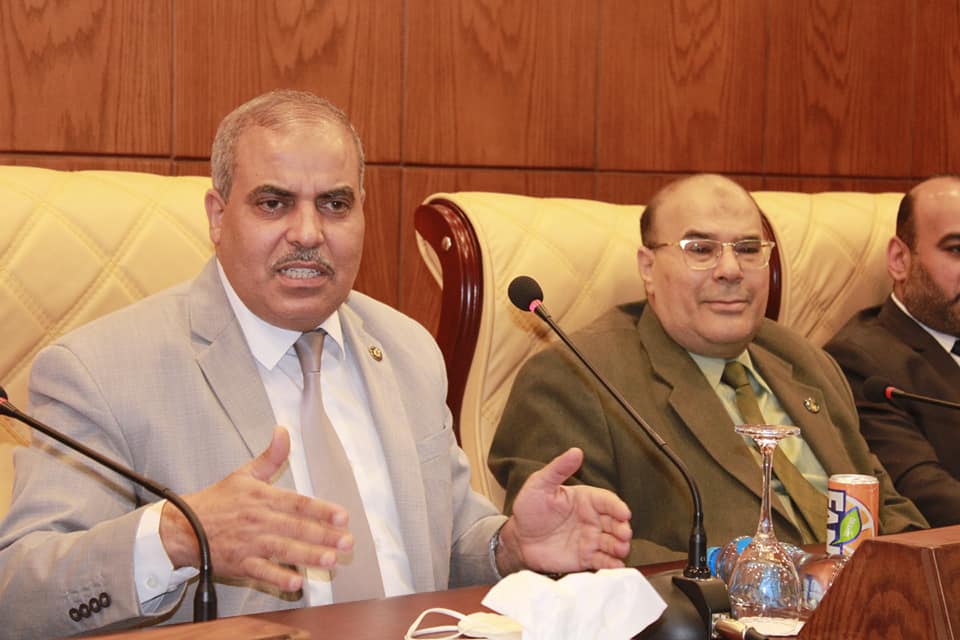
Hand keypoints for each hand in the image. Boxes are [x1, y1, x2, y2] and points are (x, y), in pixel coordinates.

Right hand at [159, 426, 352, 591]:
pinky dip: (278, 578)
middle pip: (296, 528)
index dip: (321, 510)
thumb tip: (284, 430)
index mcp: (262, 497)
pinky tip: (297, 584)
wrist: (182, 528)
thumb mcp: (243, 474)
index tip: (343, 516)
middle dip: (324, 536)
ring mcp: (249, 544)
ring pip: (283, 550)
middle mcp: (258, 520)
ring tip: (330, 560)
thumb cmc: (217, 501)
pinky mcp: (240, 564)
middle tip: (347, 542)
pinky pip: (262, 573)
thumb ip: (270, 456)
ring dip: (308, 556)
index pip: (298, 504)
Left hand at [495, 447, 631, 575]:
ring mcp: (590, 539)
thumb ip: (558, 469)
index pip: (607, 501)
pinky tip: (616, 566)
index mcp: (586, 499)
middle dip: (623, 528)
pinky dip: (612, 565)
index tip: (624, 513)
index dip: (617, 507)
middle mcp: (592, 519)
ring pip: (612, 543)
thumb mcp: (540, 484)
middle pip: (615, 523)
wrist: (518, 538)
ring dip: (620, 546)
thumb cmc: (529, 508)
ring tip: (621, 549)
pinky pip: (603, 561)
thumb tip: (576, 451)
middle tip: (624, 534)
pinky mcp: (586, 558)